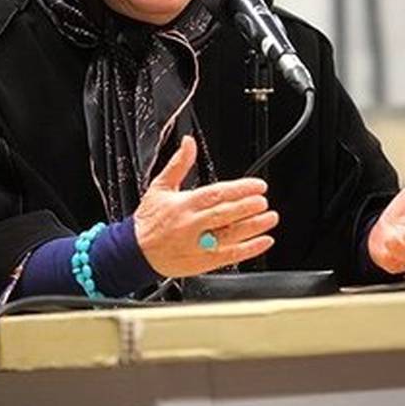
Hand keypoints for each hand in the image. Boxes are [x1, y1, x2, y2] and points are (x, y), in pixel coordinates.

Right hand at [134, 135, 277, 277]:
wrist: (135, 252)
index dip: (239, 189)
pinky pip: (230, 256)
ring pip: (230, 236)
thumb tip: (189, 142)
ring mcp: (198, 245)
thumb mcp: (160, 186)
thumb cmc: (149, 220)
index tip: (257, 185)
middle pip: (225, 215)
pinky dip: (249, 249)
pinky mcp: (202, 262)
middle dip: (247, 207)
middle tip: (263, 201)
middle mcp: (192, 225)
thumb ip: (178, 164)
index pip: (216, 194)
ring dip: (253, 227)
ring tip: (269, 218)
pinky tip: (264, 241)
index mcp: (184, 205)